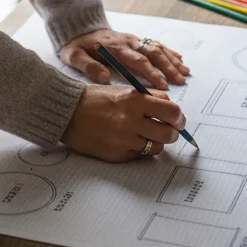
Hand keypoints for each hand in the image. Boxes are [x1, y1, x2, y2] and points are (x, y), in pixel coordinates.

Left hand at [59, 28, 190, 88]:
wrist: (78, 27)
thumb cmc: (77, 45)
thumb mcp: (74, 56)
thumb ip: (88, 67)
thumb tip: (105, 78)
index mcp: (115, 48)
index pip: (137, 61)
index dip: (151, 73)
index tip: (163, 85)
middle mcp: (128, 42)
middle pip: (153, 53)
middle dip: (168, 67)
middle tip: (180, 81)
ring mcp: (133, 40)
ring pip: (157, 48)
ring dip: (172, 60)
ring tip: (185, 73)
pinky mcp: (136, 40)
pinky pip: (155, 44)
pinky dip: (169, 52)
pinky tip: (180, 60)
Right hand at [61, 84, 186, 161]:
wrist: (67, 113)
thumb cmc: (95, 99)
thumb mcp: (124, 91)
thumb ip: (149, 99)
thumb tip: (171, 109)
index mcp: (135, 101)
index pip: (172, 112)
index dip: (179, 118)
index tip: (177, 120)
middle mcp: (131, 121)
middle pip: (168, 134)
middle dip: (171, 134)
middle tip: (167, 131)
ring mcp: (124, 140)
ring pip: (156, 148)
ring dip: (154, 143)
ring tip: (144, 136)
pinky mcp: (116, 154)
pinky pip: (138, 156)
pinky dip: (137, 150)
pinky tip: (127, 141)